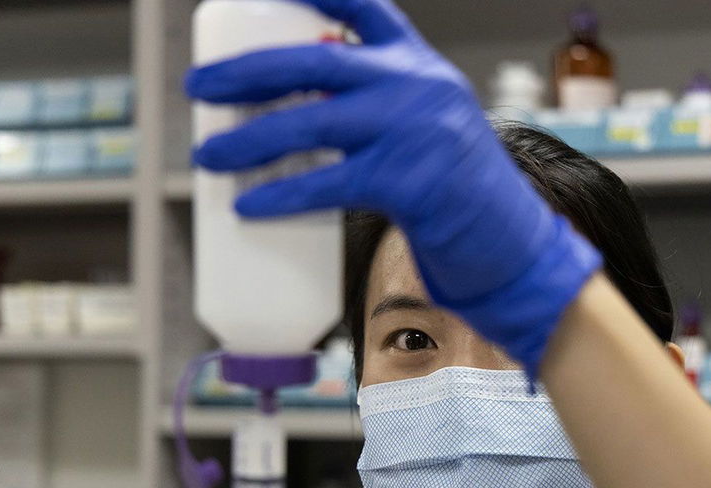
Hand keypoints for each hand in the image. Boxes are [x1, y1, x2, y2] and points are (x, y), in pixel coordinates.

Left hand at [186, 0, 600, 377]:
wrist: (512, 240)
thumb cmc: (458, 188)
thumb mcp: (430, 122)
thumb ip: (378, 104)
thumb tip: (289, 115)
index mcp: (417, 63)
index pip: (360, 6)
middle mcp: (416, 84)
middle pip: (313, 61)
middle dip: (246, 72)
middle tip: (198, 87)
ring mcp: (414, 130)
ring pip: (311, 123)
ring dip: (249, 140)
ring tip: (208, 157)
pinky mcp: (409, 181)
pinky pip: (328, 183)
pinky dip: (281, 195)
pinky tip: (248, 205)